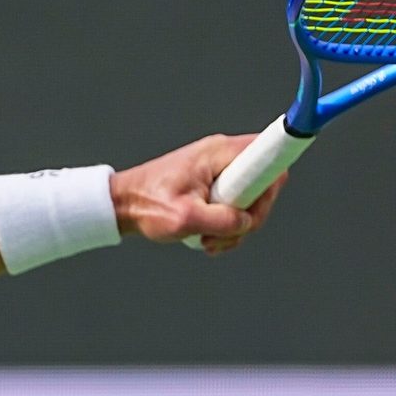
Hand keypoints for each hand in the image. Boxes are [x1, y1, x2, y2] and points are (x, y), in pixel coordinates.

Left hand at [109, 133, 287, 255]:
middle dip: (250, 217)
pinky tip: (206, 238)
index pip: (268, 154)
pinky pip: (235, 207)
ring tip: (207, 241)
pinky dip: (225, 227)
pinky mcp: (215, 186)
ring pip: (250, 202)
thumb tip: (245, 223)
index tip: (257, 207)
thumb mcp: (183, 218)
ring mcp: (220, 171)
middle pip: (265, 185)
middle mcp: (223, 157)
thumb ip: (220, 220)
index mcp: (218, 153)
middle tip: (224, 235)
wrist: (123, 204)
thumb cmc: (146, 204)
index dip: (272, 181)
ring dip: (234, 228)